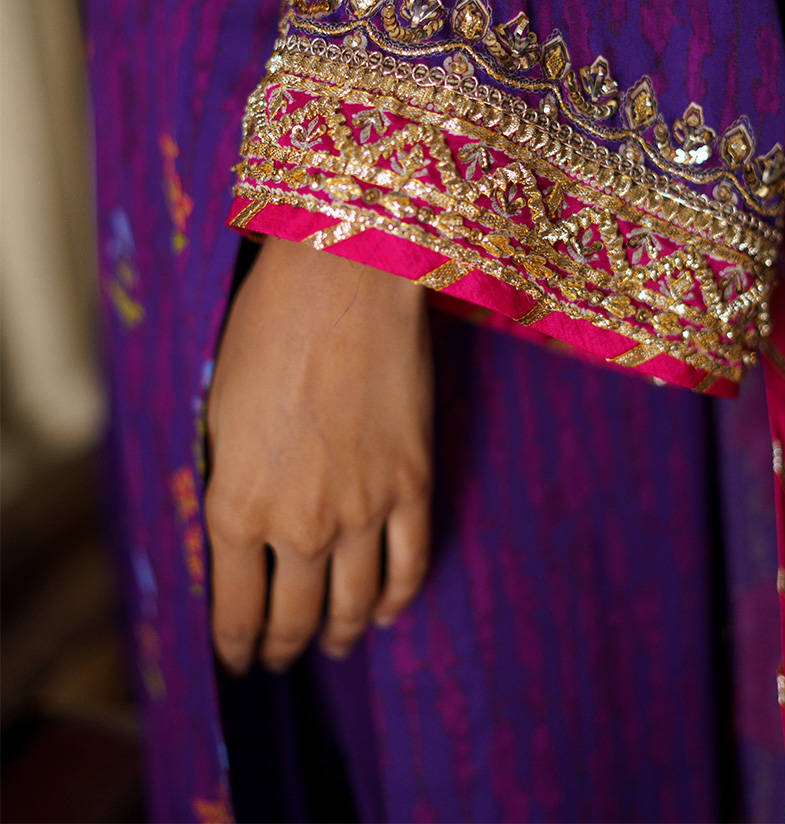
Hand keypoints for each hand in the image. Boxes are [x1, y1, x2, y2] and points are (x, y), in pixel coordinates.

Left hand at [205, 235, 433, 674]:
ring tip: (332, 644)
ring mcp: (363, 509)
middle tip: (277, 658)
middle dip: (280, 646)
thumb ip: (227, 479)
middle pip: (293, 614)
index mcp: (236, 503)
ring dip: (339, 633)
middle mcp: (298, 522)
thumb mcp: (217, 408)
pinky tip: (386, 610)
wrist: (344, 280)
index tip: (236, 658)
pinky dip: (397, 598)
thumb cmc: (267, 327)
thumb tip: (235, 523)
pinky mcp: (412, 483)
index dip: (234, 644)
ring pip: (353, 602)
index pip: (234, 606)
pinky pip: (410, 562)